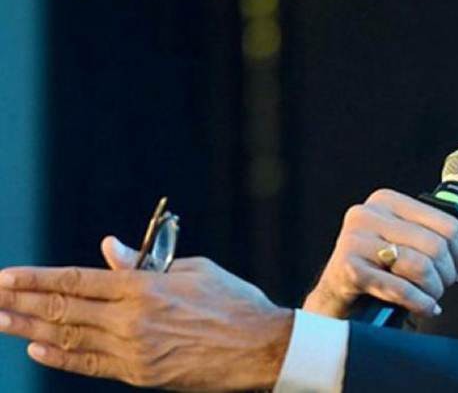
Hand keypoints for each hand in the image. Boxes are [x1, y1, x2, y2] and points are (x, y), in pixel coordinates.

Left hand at [0, 237, 292, 390]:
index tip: (6, 277)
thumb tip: (106, 251)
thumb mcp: (192, 270)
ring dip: (30, 330)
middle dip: (22, 303)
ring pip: (70, 338)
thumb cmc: (232, 301)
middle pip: (64, 310)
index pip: (77, 281)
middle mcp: (133, 321)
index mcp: (146, 288)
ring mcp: (135, 351)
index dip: (38, 279)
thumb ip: (142, 265)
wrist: (262, 348)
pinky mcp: (142, 375)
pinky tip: (37, 348)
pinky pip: (91, 365)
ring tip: (0, 321)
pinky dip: (62, 357)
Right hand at [303, 188, 457, 318]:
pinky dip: (418, 303)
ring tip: (430, 300)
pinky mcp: (347, 266)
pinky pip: (399, 287)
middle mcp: (368, 212)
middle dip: (446, 276)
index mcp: (388, 200)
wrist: (337, 305)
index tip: (454, 273)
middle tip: (440, 290)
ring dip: (433, 292)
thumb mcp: (424, 256)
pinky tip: (422, 309)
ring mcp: (354, 238)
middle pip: (435, 245)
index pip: (448, 224)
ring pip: (419, 265)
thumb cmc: (383, 275)